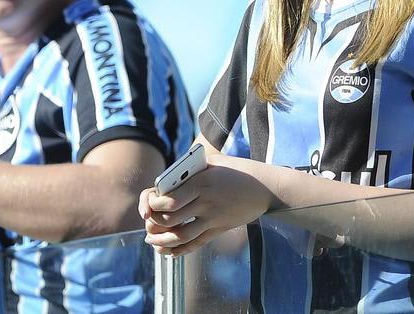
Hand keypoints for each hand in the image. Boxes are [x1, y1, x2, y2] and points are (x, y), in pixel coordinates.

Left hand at [140, 159, 272, 256]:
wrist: (266, 188)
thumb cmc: (236, 169)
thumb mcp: (213, 162)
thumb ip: (190, 169)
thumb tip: (166, 181)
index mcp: (202, 182)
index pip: (170, 200)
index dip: (154, 205)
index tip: (149, 205)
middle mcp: (206, 202)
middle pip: (172, 219)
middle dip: (154, 223)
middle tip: (147, 222)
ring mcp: (214, 218)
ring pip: (181, 236)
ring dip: (162, 240)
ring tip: (151, 239)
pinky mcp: (220, 229)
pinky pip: (196, 243)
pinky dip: (179, 250)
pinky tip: (167, 251)